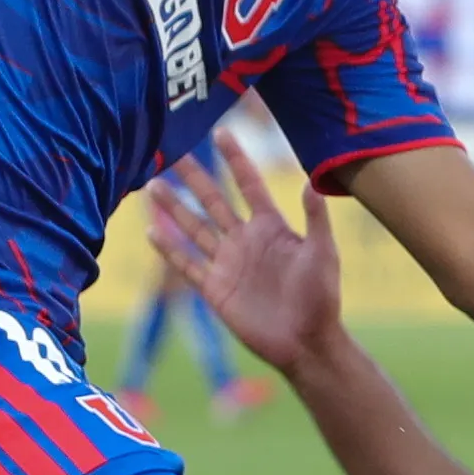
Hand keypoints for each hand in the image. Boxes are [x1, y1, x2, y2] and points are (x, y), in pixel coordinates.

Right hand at [147, 135, 342, 375]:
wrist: (305, 342)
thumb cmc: (321, 297)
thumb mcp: (322, 253)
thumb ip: (315, 219)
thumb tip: (311, 181)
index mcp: (272, 227)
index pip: (249, 184)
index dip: (235, 159)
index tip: (220, 131)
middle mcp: (245, 240)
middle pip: (214, 200)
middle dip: (194, 177)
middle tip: (171, 151)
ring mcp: (228, 263)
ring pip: (195, 228)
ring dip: (174, 207)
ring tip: (152, 184)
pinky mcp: (215, 288)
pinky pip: (187, 264)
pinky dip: (169, 249)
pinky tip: (151, 231)